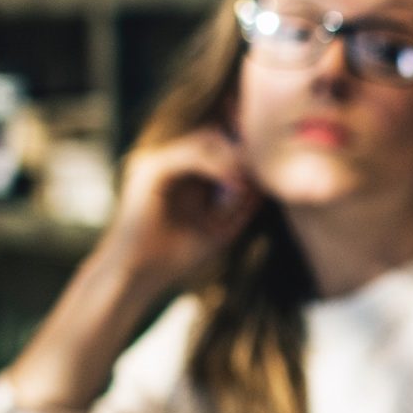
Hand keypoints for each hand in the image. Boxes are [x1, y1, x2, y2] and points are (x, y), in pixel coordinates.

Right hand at [103, 126, 262, 295]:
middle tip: (264, 174)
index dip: (246, 155)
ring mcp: (158, 163)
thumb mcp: (220, 229)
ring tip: (249, 183)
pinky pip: (189, 155)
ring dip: (233, 159)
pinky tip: (234, 183)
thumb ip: (240, 207)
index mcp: (183, 175)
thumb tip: (264, 185)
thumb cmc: (176, 256)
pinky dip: (215, 166)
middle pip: (215, 138)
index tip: (270, 173)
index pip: (219, 147)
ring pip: (205, 141)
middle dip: (243, 154)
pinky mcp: (150, 170)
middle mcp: (169, 163)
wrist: (142, 274)